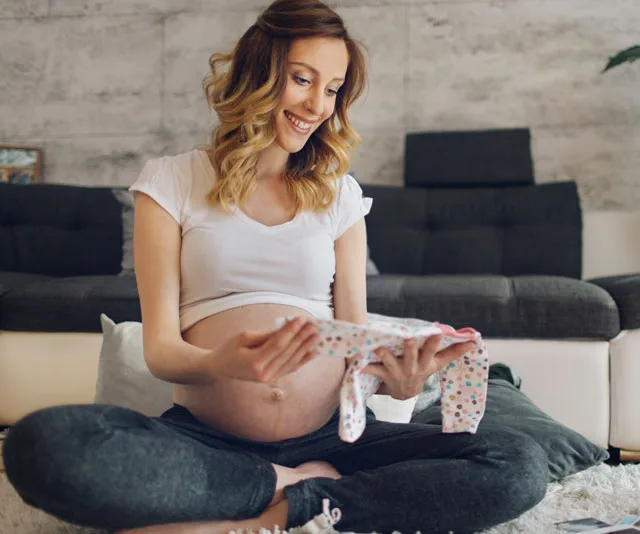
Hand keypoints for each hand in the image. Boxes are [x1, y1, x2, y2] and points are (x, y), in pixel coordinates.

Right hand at [208, 316, 319, 383]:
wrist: (220, 368)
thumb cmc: (229, 349)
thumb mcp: (244, 337)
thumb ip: (266, 335)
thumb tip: (286, 329)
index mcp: (255, 363)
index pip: (278, 344)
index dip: (291, 331)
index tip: (301, 318)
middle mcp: (264, 374)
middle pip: (288, 353)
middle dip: (302, 337)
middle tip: (313, 324)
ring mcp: (270, 379)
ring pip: (292, 361)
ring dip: (306, 347)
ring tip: (316, 335)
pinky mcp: (273, 379)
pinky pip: (291, 368)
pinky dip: (303, 360)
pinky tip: (313, 352)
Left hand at [362, 335, 476, 399]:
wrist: (404, 393)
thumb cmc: (422, 371)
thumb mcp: (438, 364)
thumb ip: (454, 352)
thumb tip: (475, 341)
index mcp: (426, 363)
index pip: (434, 351)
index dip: (436, 342)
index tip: (439, 330)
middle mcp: (412, 368)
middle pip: (412, 356)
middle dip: (411, 347)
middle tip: (409, 337)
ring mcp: (397, 372)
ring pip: (390, 362)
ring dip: (385, 356)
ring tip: (378, 348)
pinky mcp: (383, 375)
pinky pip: (373, 370)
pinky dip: (365, 367)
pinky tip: (358, 363)